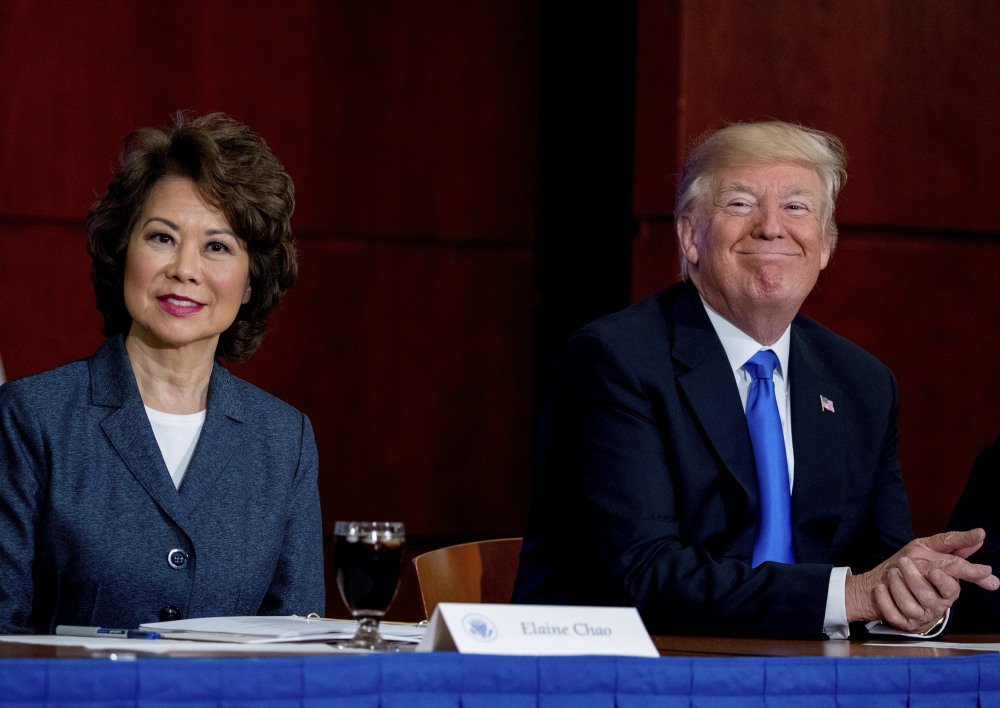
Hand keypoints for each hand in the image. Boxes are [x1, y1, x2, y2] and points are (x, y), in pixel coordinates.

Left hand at [846, 528, 998, 630]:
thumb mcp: (934, 550)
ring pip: (910, 607)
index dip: (943, 581)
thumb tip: (981, 534)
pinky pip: (893, 616)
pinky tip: (881, 587)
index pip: (951, 589)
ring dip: (898, 587)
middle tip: (903, 562)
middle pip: (927, 597)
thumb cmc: (916, 564)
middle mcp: (936, 606)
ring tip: (892, 573)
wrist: (886, 579)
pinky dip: (885, 601)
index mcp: (947, 590)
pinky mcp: (902, 623)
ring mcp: (918, 616)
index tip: (933, 571)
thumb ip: (956, 544)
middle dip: (913, 578)